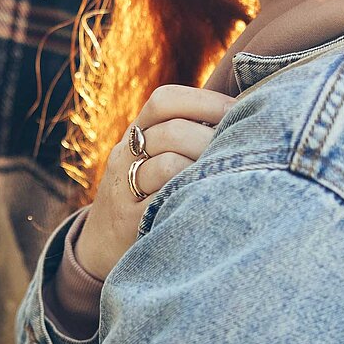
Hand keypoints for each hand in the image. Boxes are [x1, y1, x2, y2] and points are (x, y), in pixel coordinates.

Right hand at [74, 85, 233, 281]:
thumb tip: (244, 111)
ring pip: (168, 166)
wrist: (99, 242)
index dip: (205, 101)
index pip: (164, 101)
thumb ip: (185, 133)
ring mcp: (124, 189)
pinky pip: (163, 204)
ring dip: (204, 168)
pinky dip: (190, 197)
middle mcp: (126, 155)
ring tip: (229, 174)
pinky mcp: (130, 222)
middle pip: (172, 132)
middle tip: (242, 149)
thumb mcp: (151, 156)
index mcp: (136, 133)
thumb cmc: (144, 192)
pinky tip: (211, 199)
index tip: (239, 109)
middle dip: (212, 138)